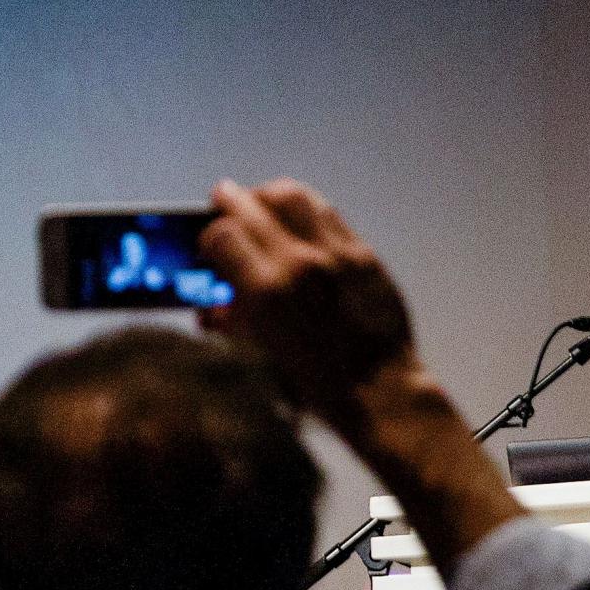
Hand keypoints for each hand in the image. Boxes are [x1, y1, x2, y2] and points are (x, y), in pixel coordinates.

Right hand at [199, 177, 519, 572]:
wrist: (381, 394)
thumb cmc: (317, 388)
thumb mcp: (258, 359)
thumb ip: (231, 324)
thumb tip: (211, 308)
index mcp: (267, 293)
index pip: (222, 235)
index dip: (208, 236)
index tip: (208, 245)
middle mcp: (299, 264)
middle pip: (251, 205)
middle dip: (229, 201)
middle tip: (222, 201)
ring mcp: (335, 254)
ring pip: (292, 195)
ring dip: (267, 195)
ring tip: (260, 203)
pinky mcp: (363, 255)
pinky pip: (328, 212)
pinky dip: (304, 208)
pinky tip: (298, 218)